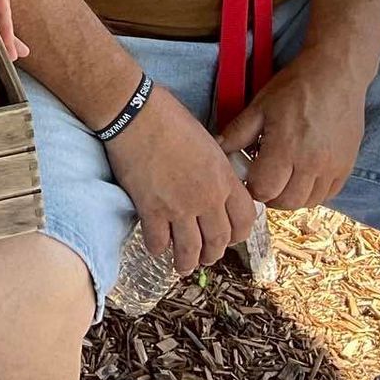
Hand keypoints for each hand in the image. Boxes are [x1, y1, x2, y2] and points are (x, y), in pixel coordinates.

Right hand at [103, 83, 256, 274]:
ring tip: (182, 265)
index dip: (239, 234)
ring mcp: (179, 207)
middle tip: (205, 256)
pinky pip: (159, 242)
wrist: (135, 114)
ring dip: (187, 262)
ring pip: (190, 250)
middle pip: (218, 241)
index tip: (230, 237)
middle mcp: (207, 198)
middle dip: (212, 254)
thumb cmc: (168, 116)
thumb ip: (215, 168)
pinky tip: (156, 246)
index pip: (244, 220)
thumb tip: (214, 181)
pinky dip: (158, 248)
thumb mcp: (206, 140)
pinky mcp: (151, 210)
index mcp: (224, 178)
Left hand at [218, 48, 368, 209]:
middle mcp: (311, 164)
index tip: (248, 176)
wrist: (336, 74)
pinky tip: (302, 176)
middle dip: (269, 196)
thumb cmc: (295, 87)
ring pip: (308, 202)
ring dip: (291, 197)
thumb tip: (218, 149)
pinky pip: (328, 194)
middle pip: (286, 202)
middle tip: (263, 180)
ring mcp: (332, 167)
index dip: (251, 187)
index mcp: (286, 148)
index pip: (264, 190)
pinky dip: (312, 193)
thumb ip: (238, 133)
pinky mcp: (347, 166)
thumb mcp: (259, 106)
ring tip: (282, 178)